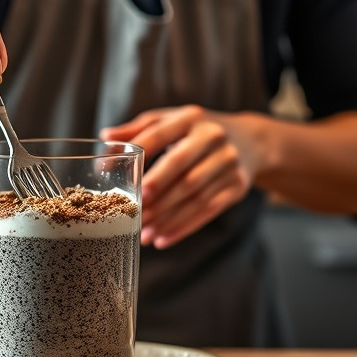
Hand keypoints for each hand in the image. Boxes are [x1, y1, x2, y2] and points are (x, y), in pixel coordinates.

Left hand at [100, 106, 261, 248]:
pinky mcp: (238, 186)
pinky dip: (184, 227)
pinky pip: (208, 210)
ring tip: (143, 233)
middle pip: (181, 167)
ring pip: (194, 194)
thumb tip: (105, 138)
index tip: (116, 174)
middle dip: (157, 191)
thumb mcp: (173, 121)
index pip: (159, 134)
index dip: (138, 154)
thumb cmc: (198, 131)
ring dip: (167, 217)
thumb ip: (140, 129)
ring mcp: (229, 162)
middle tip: (134, 211)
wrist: (251, 140)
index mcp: (190, 117)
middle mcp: (213, 137)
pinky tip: (163, 238)